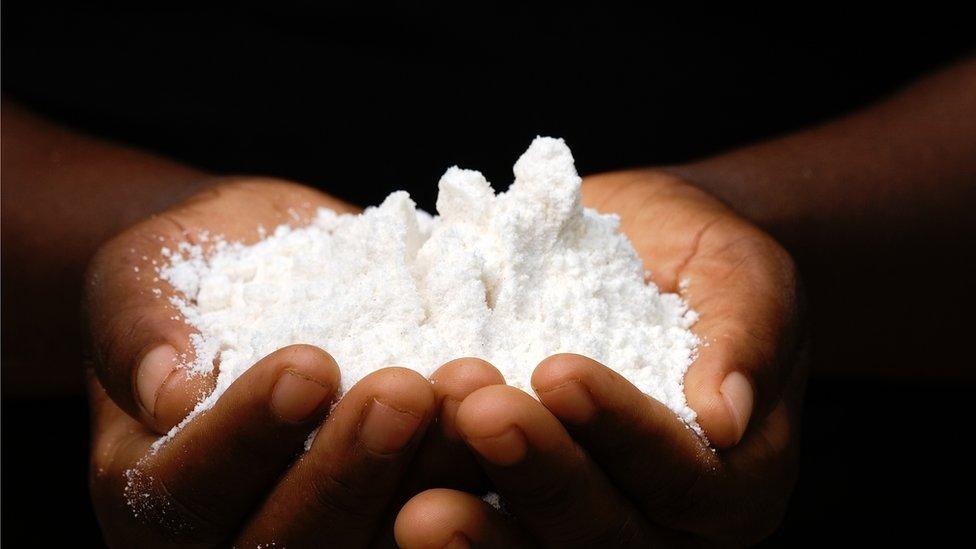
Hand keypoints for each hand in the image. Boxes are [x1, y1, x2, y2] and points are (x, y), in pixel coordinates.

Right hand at [85, 179, 502, 545]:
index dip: (246, 438)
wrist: (269, 264)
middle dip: (349, 470)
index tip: (307, 367)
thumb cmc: (194, 271)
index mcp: (152, 494)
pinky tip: (521, 414)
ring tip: (472, 393)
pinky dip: (479, 472)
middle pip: (286, 543)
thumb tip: (166, 391)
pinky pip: (442, 510)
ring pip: (373, 542)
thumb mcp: (143, 276)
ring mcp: (326, 527)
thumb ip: (139, 328)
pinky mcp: (399, 503)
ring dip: (432, 475)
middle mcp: (234, 535)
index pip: (186, 491)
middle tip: (403, 392)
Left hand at [394, 171, 805, 546]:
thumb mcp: (744, 272)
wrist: (638, 252)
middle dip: (542, 476)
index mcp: (734, 481)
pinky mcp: (523, 511)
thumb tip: (727, 416)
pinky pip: (494, 537)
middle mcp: (665, 526)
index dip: (622, 430)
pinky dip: (454, 529)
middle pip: (607, 533)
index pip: (683, 475)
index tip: (558, 371)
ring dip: (483, 532)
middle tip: (479, 415)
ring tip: (419, 504)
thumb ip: (749, 335)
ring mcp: (591, 527)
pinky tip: (395, 505)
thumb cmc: (698, 258)